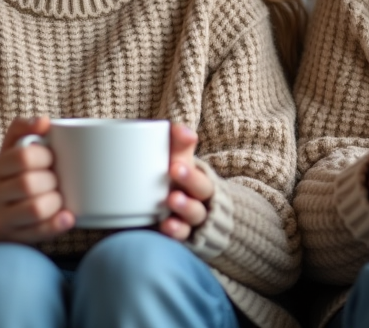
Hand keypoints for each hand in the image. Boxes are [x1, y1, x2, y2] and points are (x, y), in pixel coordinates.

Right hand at [0, 116, 73, 246]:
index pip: (22, 157)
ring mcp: (1, 219)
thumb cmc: (11, 172)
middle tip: (57, 178)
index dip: (45, 156)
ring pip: (35, 210)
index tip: (52, 157)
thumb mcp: (11, 147)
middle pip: (29, 185)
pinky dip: (57, 224)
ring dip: (56, 201)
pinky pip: (39, 233)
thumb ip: (24, 128)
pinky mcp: (14, 238)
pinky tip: (68, 216)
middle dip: (52, 180)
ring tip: (59, 196)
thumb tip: (44, 121)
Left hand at [159, 123, 214, 240]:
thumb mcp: (179, 164)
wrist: (182, 220)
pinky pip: (183, 236)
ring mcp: (190, 221)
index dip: (191, 170)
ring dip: (185, 207)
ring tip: (171, 200)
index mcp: (198, 181)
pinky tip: (166, 226)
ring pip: (194, 215)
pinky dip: (176, 231)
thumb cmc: (176, 184)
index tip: (175, 165)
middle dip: (190, 182)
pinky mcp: (182, 237)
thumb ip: (179, 144)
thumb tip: (186, 131)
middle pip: (202, 191)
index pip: (201, 174)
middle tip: (174, 172)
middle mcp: (198, 201)